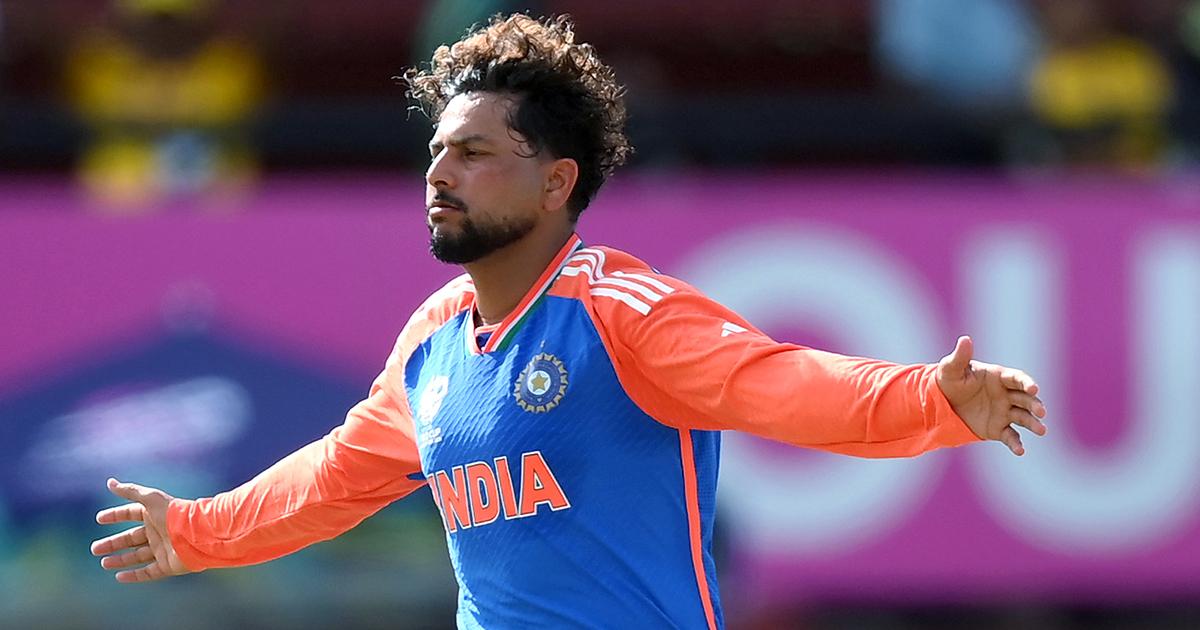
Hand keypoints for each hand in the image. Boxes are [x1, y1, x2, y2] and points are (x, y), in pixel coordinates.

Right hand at [91, 478, 191, 582]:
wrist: (196, 534)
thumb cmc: (173, 514)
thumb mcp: (150, 499)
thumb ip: (130, 491)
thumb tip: (110, 482)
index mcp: (154, 514)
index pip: (131, 513)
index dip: (116, 515)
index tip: (99, 519)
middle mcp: (157, 532)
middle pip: (131, 538)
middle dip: (113, 543)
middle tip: (94, 549)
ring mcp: (162, 549)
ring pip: (137, 556)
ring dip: (120, 560)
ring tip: (103, 563)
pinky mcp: (167, 565)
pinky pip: (148, 572)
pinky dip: (133, 576)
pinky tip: (118, 577)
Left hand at [936, 335, 1047, 455]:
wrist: (942, 403)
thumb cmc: (949, 381)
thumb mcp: (951, 369)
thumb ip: (960, 357)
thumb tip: (965, 339)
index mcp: (999, 377)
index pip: (1017, 378)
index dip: (1026, 383)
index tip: (1034, 388)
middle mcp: (1006, 395)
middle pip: (1026, 399)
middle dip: (1035, 404)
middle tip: (1042, 411)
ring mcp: (1004, 412)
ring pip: (1024, 418)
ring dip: (1034, 423)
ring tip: (1042, 430)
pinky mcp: (998, 429)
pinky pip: (1010, 436)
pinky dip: (1016, 444)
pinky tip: (1021, 451)